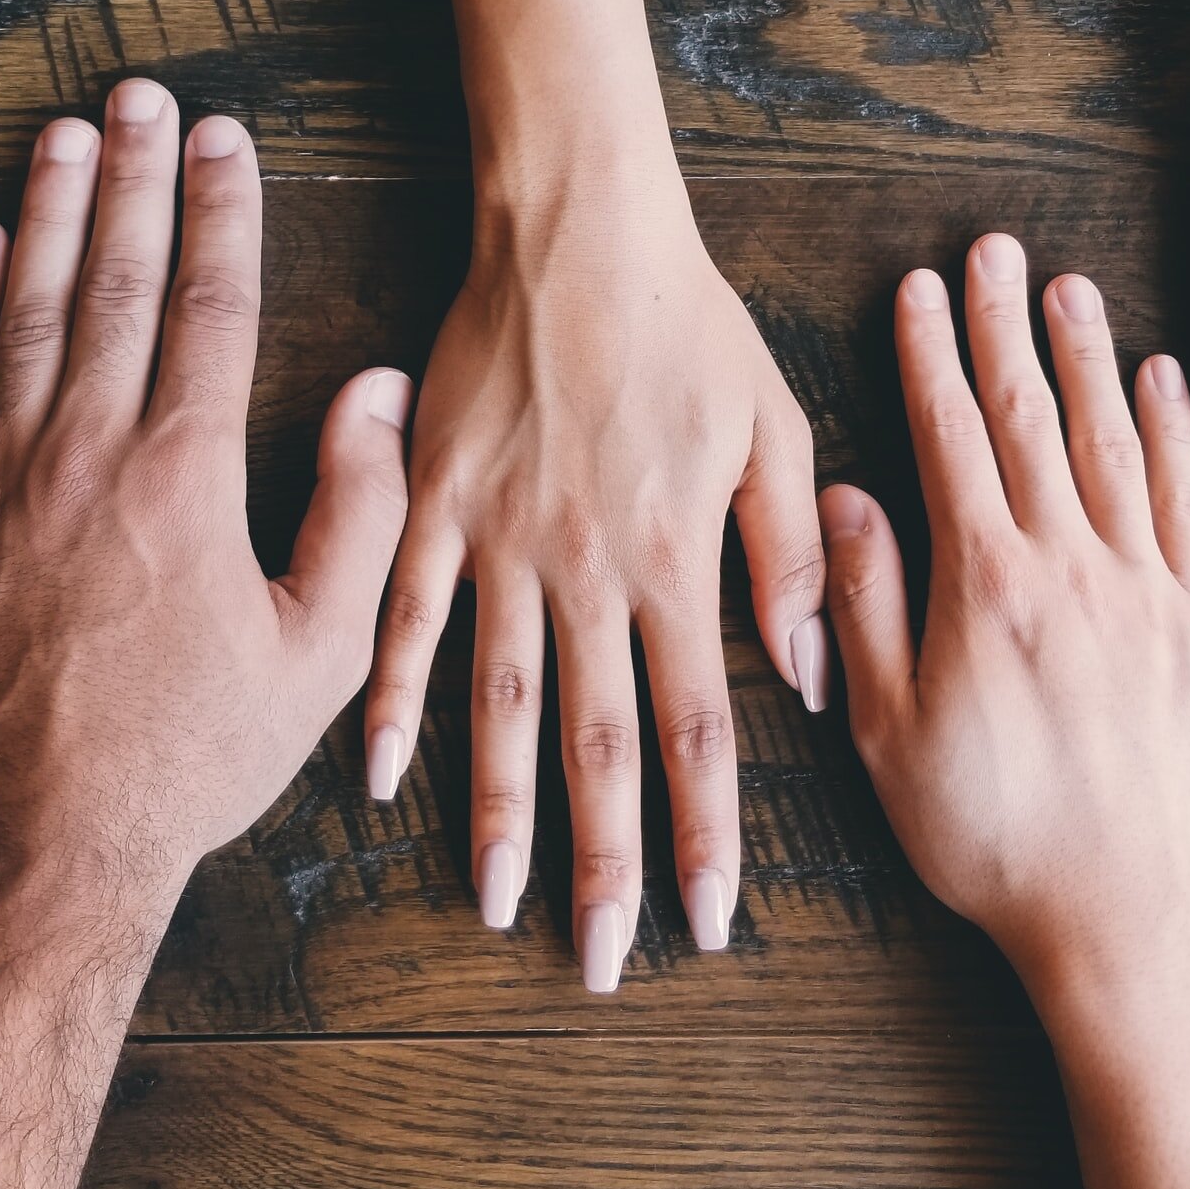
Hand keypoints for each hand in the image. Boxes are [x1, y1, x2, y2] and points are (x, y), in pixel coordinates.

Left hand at [0, 81, 412, 887]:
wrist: (32, 846)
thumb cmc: (186, 759)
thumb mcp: (316, 654)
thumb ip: (359, 512)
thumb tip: (374, 392)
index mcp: (183, 477)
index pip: (208, 305)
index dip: (221, 210)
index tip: (227, 138)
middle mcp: (82, 455)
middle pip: (112, 280)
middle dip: (133, 176)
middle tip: (142, 94)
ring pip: (22, 310)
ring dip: (48, 211)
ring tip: (65, 130)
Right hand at [362, 154, 824, 991]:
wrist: (576, 228)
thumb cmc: (688, 323)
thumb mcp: (773, 428)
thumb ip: (788, 557)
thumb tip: (810, 678)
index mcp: (676, 559)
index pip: (699, 729)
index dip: (706, 834)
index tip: (708, 920)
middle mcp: (587, 570)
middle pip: (598, 743)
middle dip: (605, 862)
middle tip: (602, 960)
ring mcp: (501, 541)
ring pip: (498, 704)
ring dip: (498, 812)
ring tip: (495, 901)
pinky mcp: (435, 504)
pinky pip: (406, 618)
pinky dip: (391, 699)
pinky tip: (379, 775)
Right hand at [825, 234, 1189, 1188]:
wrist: (1132, 922)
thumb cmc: (993, 839)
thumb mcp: (891, 733)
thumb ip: (867, 606)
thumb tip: (847, 499)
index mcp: (989, 587)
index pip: (955, 440)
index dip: (932, 357)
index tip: (920, 288)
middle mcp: (1076, 568)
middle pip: (1036, 420)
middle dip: (1006, 329)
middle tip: (994, 249)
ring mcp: (1150, 592)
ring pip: (1116, 445)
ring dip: (1089, 359)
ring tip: (1069, 287)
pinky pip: (1189, 503)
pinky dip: (1174, 433)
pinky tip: (1161, 383)